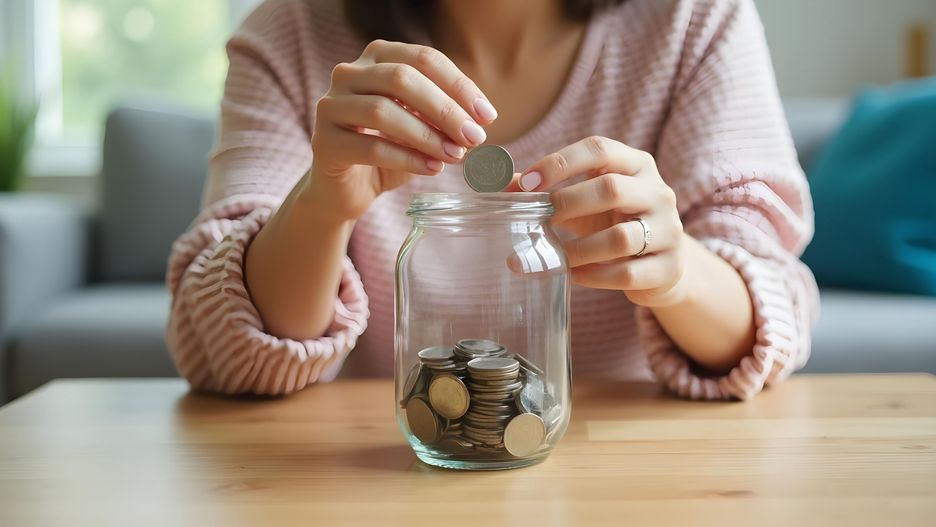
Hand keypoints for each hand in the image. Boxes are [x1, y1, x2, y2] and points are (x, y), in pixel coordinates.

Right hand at [305, 39, 497, 221]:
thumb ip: (445, 119)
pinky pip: (369, 146)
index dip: (459, 85)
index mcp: (377, 57)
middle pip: (401, 78)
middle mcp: (348, 73)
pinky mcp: (324, 142)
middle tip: (475, 137)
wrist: (346, 189)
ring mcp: (330, 106)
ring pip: (382, 111)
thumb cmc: (388, 152)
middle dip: (445, 109)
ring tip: (456, 156)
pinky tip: (432, 169)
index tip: (487, 116)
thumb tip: (479, 122)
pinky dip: (407, 159)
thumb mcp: (423, 128)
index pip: (423, 58)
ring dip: (427, 135)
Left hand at [514, 137, 687, 306]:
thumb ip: (547, 190)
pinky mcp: (669, 268)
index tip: (527, 185)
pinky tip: (572, 276)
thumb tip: (499, 185)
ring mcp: (669, 230)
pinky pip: (627, 274)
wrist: (661, 264)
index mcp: (637, 165)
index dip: (560, 163)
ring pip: (621, 238)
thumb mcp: (584, 201)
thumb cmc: (613, 223)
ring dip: (577, 249)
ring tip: (551, 256)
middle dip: (567, 204)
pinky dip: (594, 277)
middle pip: (611, 189)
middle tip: (539, 221)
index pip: (599, 149)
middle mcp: (659, 192)